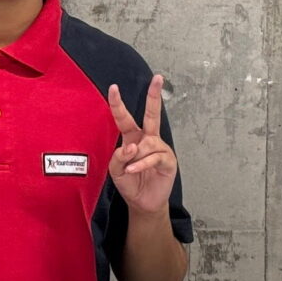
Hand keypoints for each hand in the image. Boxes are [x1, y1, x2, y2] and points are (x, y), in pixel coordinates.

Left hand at [106, 75, 176, 215]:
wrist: (142, 203)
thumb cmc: (130, 183)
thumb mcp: (116, 171)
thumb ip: (117, 157)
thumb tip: (131, 147)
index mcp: (133, 138)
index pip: (125, 118)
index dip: (118, 103)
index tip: (113, 87)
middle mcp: (148, 139)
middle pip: (151, 114)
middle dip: (154, 96)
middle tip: (157, 78)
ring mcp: (160, 149)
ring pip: (147, 143)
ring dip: (136, 156)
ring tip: (130, 168)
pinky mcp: (168, 161)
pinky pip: (154, 157)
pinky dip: (142, 164)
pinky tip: (134, 170)